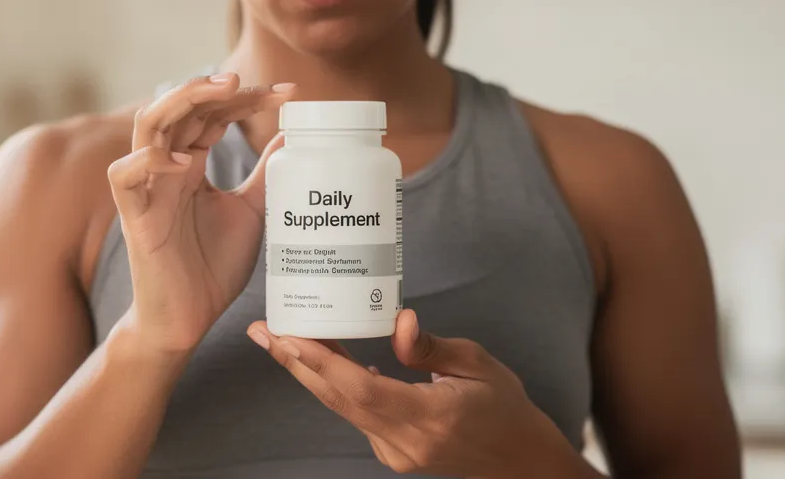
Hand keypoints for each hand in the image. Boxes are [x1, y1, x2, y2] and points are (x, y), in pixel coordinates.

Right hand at [108, 73, 292, 354]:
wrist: (188, 321)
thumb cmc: (212, 266)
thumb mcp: (251, 211)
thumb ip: (266, 174)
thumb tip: (292, 136)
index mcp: (191, 163)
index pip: (212, 113)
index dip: (246, 97)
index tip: (289, 93)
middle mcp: (166, 168)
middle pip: (178, 108)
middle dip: (211, 87)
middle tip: (247, 80)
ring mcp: (148, 190)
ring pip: (146, 126)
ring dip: (180, 101)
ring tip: (221, 92)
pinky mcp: (134, 219)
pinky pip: (124, 176)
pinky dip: (148, 161)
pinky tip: (184, 161)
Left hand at [248, 310, 577, 477]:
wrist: (521, 463)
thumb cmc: (506, 407)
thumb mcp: (478, 365)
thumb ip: (431, 347)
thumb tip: (398, 320)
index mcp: (430, 417)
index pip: (363, 390)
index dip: (321, 363)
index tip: (290, 337)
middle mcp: (405, 442)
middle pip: (339, 399)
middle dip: (296, 363)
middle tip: (263, 331)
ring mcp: (396, 453)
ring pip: (342, 408)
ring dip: (310, 373)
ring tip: (280, 339)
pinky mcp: (393, 453)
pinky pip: (356, 416)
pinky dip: (335, 387)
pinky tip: (320, 360)